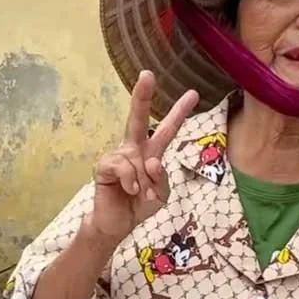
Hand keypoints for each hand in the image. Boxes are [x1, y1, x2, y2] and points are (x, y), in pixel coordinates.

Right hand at [87, 71, 198, 243]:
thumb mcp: (162, 193)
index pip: (167, 129)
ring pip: (138, 159)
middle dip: (142, 95)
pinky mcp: (104, 166)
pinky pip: (123, 168)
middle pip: (139, 118)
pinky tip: (129, 191)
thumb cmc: (140, 205)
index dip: (179, 112)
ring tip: (140, 194)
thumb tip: (150, 161)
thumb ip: (161, 177)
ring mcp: (118, 155)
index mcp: (152, 151)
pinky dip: (131, 182)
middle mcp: (134, 148)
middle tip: (147, 74)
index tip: (194, 93)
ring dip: (144, 181)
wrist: (118, 224)